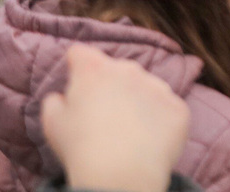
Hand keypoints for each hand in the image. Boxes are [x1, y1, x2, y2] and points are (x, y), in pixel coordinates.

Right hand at [41, 43, 188, 191]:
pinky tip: (150, 140)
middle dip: (112, 85)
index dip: (77, 68)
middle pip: (117, 69)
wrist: (121, 175)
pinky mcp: (178, 108)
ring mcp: (157, 87)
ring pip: (146, 87)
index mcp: (92, 68)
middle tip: (106, 115)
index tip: (79, 87)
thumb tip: (63, 98)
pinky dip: (162, 120)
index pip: (81, 53)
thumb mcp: (52, 123)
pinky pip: (169, 108)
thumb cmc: (82, 148)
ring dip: (139, 100)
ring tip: (131, 130)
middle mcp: (126, 69)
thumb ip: (55, 101)